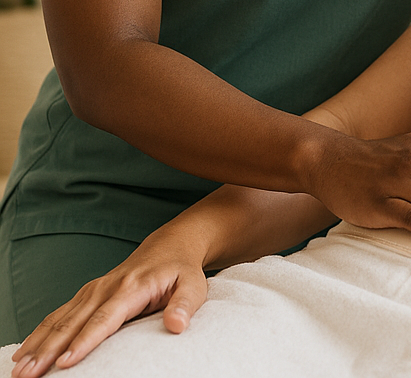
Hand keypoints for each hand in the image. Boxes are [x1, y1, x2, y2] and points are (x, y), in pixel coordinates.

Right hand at [9, 232, 207, 377]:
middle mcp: (107, 287)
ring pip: (61, 318)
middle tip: (27, 376)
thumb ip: (184, 305)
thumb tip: (177, 325)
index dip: (84, 341)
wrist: (170, 246)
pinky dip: (39, 333)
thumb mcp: (193, 285)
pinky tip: (23, 352)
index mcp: (132, 287)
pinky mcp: (87, 293)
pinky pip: (59, 314)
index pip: (105, 318)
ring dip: (37, 344)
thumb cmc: (182, 271)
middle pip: (74, 321)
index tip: (64, 363)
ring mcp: (94, 289)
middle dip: (48, 350)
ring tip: (17, 371)